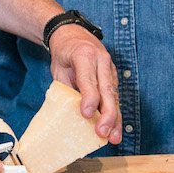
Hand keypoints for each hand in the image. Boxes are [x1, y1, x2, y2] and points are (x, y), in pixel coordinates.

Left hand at [47, 24, 122, 141]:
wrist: (74, 34)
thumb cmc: (64, 54)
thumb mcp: (59, 68)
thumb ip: (67, 87)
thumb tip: (71, 113)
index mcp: (84, 55)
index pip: (88, 79)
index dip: (89, 98)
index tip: (86, 114)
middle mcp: (101, 61)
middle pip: (107, 90)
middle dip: (107, 114)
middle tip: (102, 133)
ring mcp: (110, 69)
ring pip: (114, 97)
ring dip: (115, 119)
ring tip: (113, 138)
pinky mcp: (113, 77)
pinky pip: (115, 97)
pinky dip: (115, 115)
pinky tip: (114, 130)